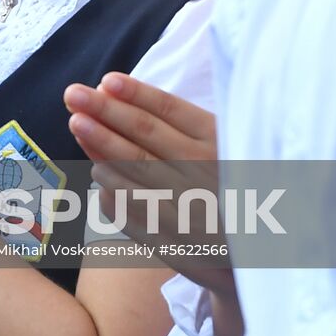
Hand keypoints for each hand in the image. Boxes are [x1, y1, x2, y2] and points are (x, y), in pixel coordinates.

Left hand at [64, 72, 234, 294]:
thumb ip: (177, 128)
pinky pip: (140, 208)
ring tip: (77, 124)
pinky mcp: (184, 236)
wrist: (261, 255)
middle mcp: (207, 167)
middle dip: (106, 111)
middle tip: (73, 94)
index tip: (107, 81)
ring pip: (139, 167)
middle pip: (147, 132)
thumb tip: (121, 98)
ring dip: (103, 144)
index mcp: (219, 141)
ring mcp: (195, 202)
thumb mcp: (219, 149)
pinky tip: (98, 173)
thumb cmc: (230, 188)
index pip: (171, 109)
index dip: (136, 93)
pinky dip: (116, 188)